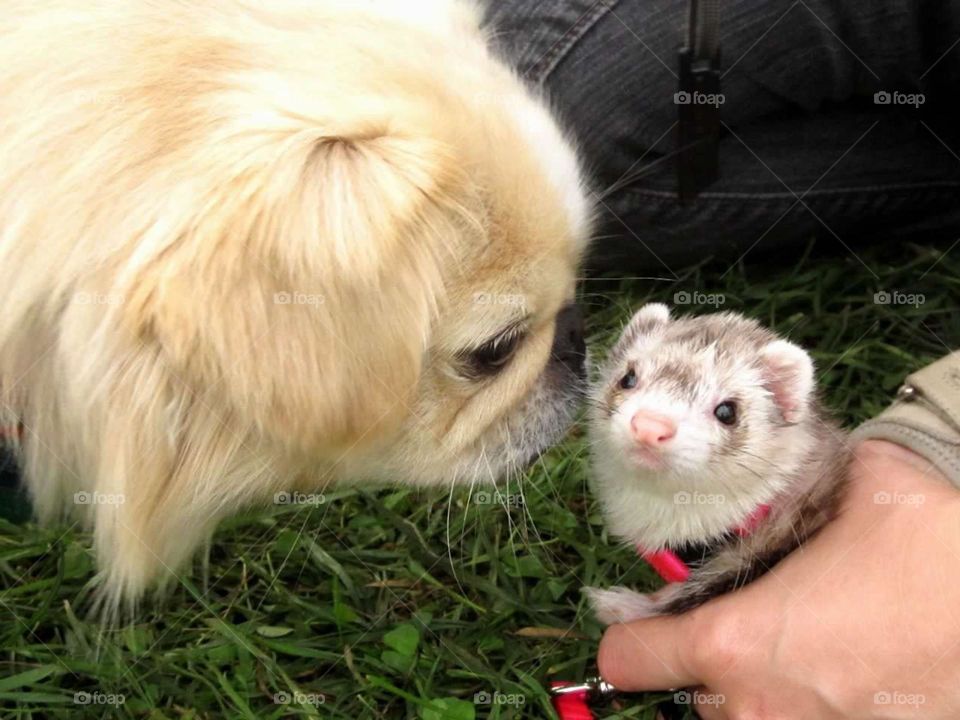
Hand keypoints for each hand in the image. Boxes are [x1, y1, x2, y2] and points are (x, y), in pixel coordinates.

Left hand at [597, 440, 959, 718]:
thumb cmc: (932, 552)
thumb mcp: (858, 485)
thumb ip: (798, 481)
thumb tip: (788, 451)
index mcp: (734, 643)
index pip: (625, 660)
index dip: (630, 637)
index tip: (645, 623)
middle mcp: (755, 708)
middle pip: (687, 694)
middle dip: (704, 662)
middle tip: (746, 625)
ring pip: (738, 717)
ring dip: (751, 690)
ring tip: (799, 648)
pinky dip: (798, 706)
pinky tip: (836, 672)